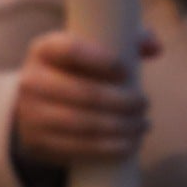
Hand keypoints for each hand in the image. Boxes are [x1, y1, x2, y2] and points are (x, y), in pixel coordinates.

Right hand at [10, 30, 159, 167]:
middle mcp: (31, 80)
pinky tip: (130, 143)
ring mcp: (31, 114)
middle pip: (84, 93)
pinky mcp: (38, 143)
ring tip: (143, 125)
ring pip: (84, 124)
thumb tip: (156, 48)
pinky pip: (78, 148)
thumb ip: (127, 39)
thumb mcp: (91, 47)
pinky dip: (109, 148)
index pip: (72, 50)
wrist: (35, 105)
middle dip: (123, 102)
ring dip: (121, 127)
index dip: (104, 61)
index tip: (128, 72)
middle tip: (145, 104)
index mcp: (43, 50)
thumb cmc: (76, 70)